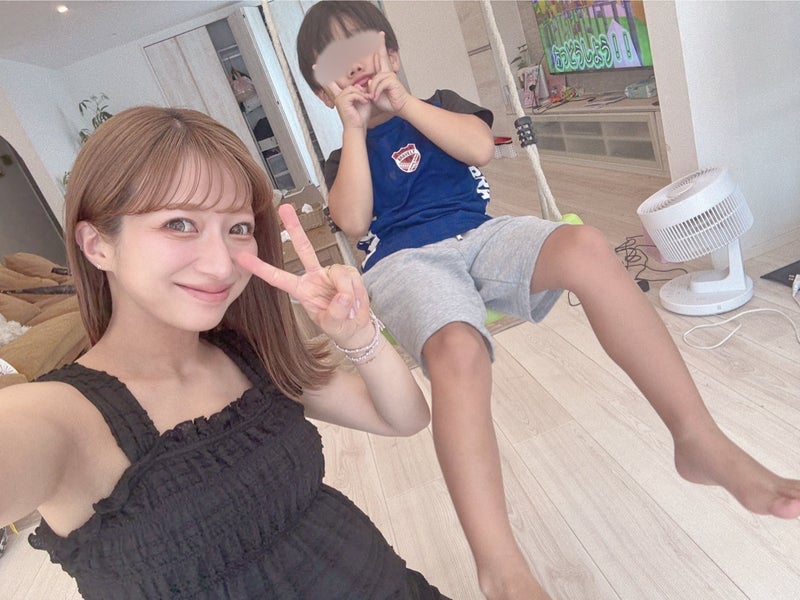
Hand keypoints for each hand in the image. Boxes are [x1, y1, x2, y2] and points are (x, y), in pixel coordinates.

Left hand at [235, 204, 372, 347]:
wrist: (356, 328)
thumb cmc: (339, 326)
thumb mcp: (333, 325)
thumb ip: (336, 312)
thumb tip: (343, 296)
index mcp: (301, 290)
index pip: (277, 277)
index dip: (260, 267)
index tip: (241, 257)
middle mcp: (315, 277)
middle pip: (304, 248)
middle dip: (294, 228)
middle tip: (284, 208)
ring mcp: (331, 273)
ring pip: (338, 273)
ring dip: (347, 292)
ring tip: (350, 308)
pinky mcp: (347, 272)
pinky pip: (351, 277)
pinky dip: (356, 291)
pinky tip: (356, 301)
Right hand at [321, 79, 371, 130]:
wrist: (358, 128)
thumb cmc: (360, 118)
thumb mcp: (364, 101)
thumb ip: (363, 92)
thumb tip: (363, 83)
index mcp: (343, 97)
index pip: (345, 85)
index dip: (355, 86)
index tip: (364, 93)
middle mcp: (339, 97)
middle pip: (351, 86)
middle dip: (361, 91)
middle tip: (369, 97)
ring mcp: (339, 99)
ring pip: (352, 89)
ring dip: (362, 94)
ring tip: (367, 101)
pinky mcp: (342, 102)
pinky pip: (353, 94)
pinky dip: (360, 97)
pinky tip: (364, 102)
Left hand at [368, 31, 408, 114]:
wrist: (399, 108)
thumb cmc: (389, 102)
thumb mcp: (374, 94)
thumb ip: (370, 87)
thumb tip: (370, 79)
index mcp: (383, 75)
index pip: (380, 60)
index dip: (378, 50)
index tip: (378, 40)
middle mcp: (387, 73)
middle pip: (383, 56)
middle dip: (381, 44)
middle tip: (380, 33)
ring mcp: (390, 76)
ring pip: (375, 78)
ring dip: (372, 90)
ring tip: (373, 97)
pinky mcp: (392, 80)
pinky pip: (379, 84)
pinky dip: (376, 92)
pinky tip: (376, 97)